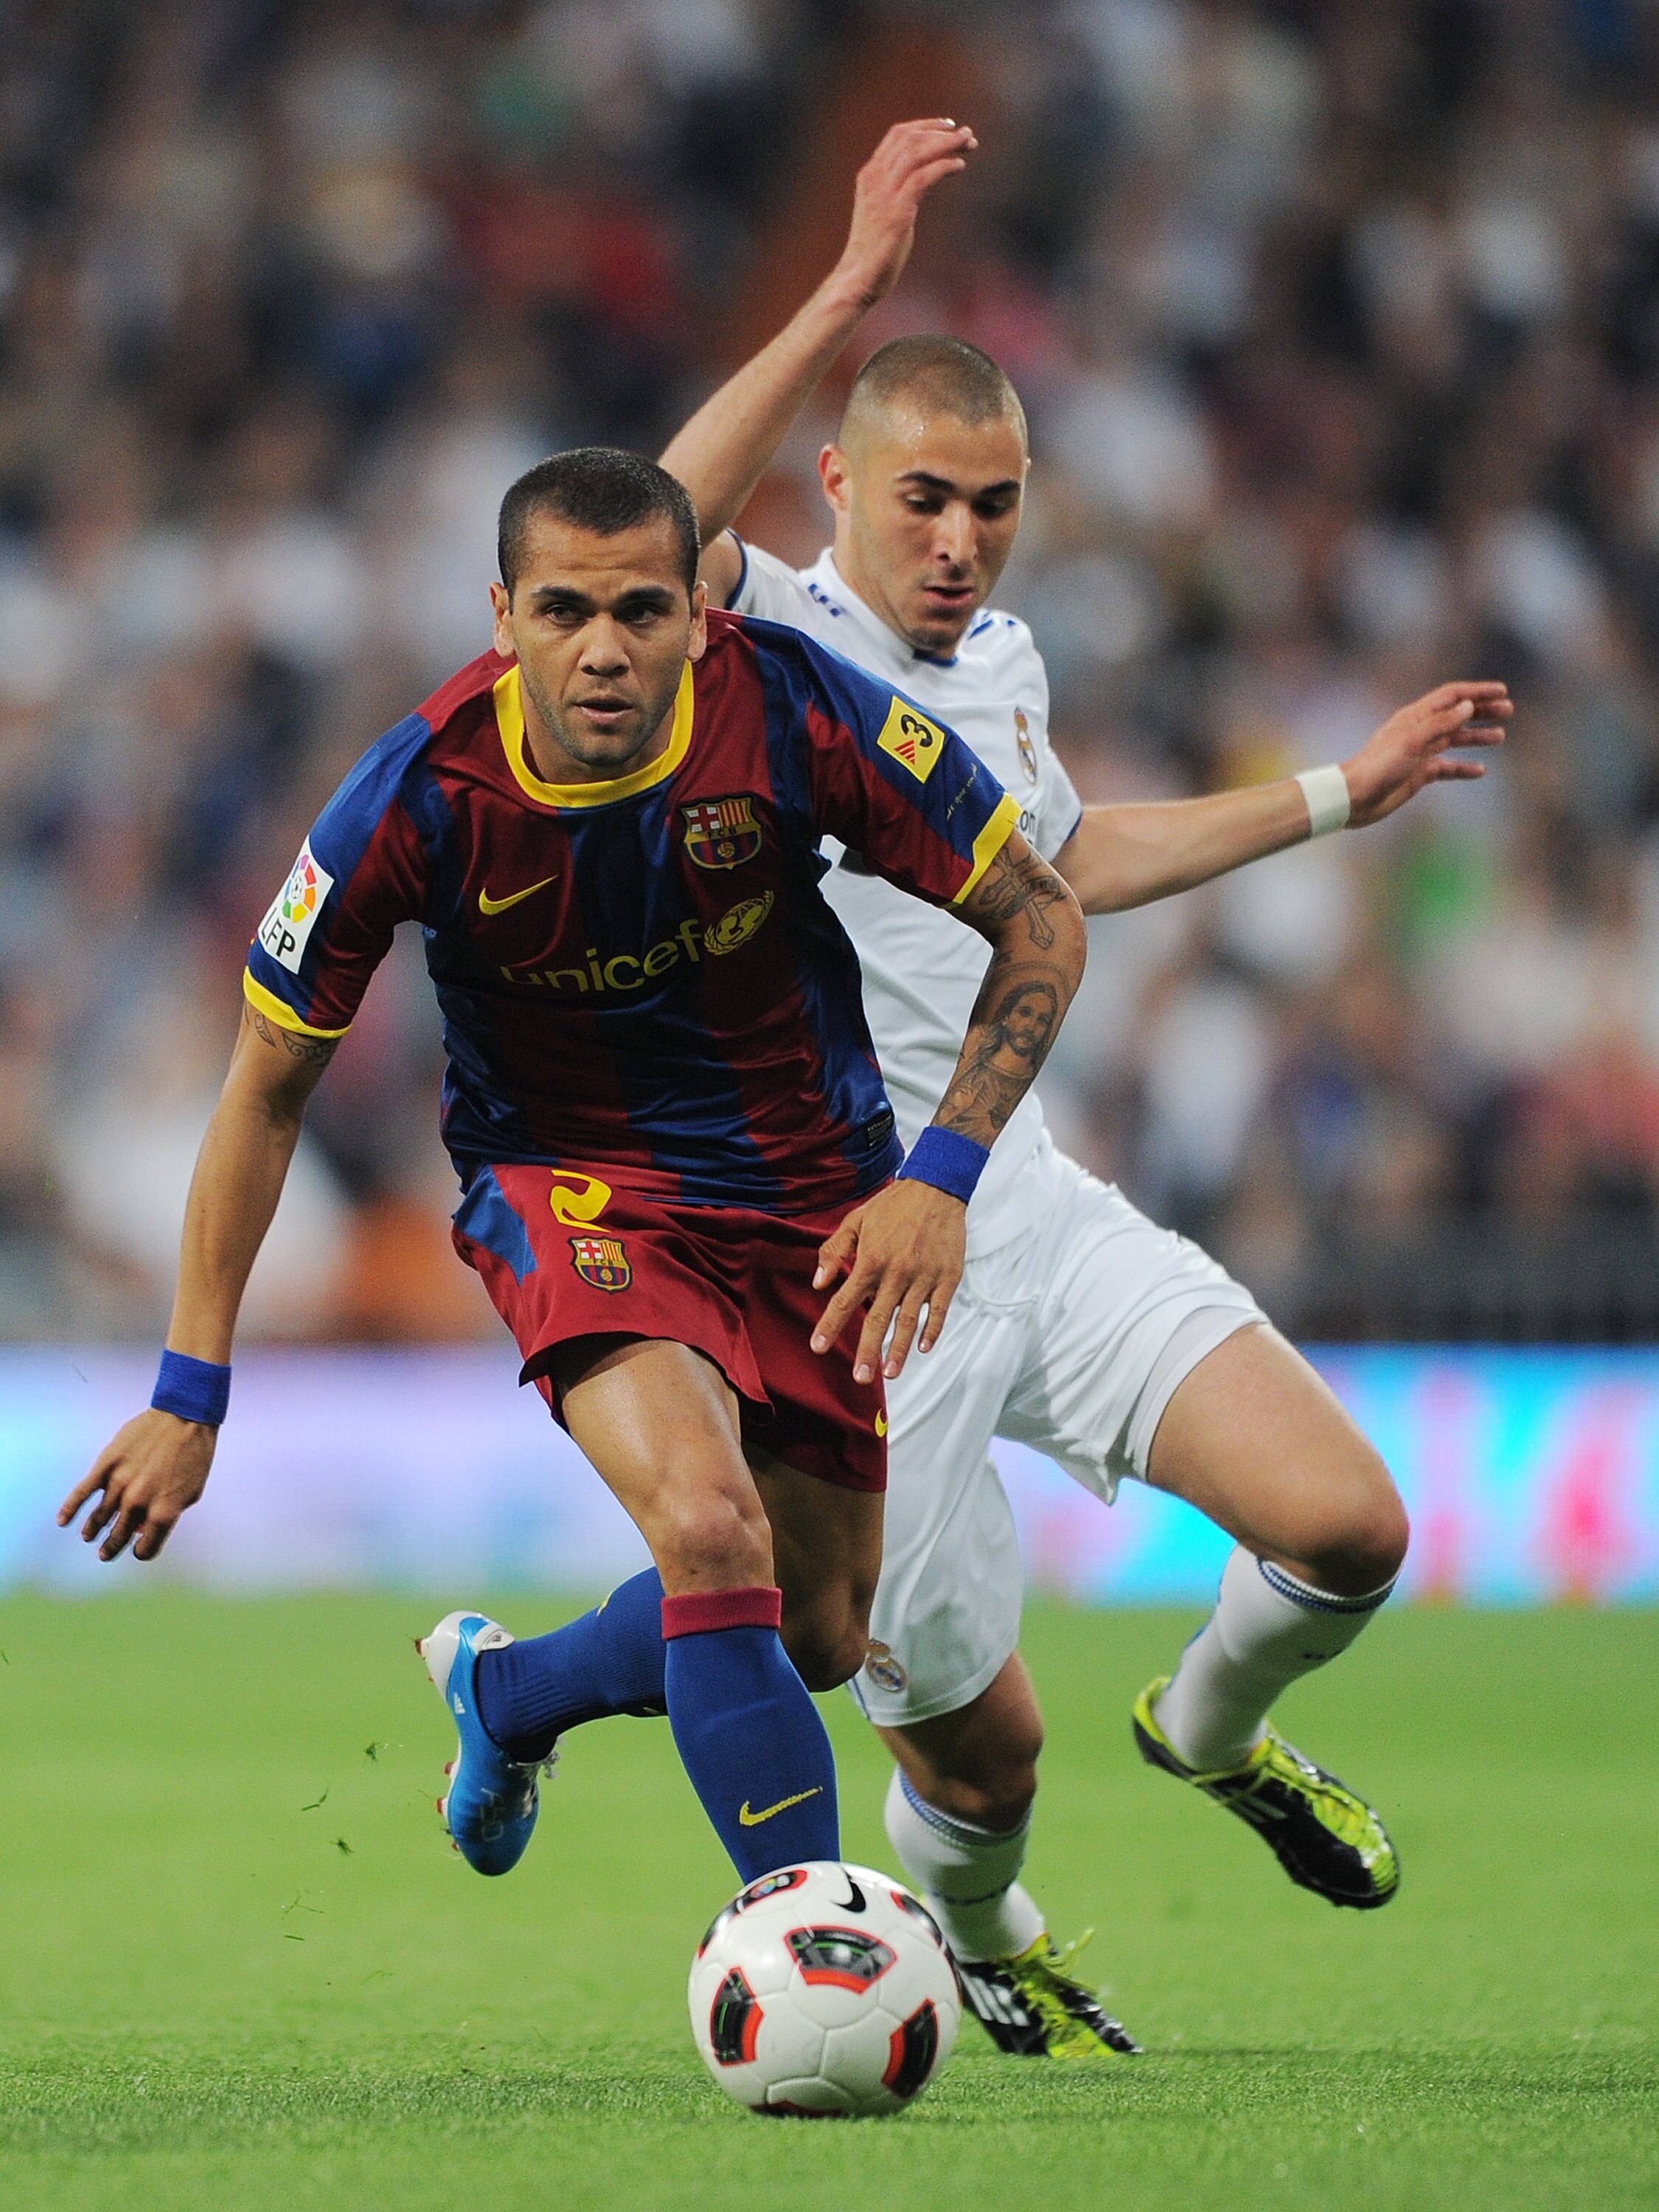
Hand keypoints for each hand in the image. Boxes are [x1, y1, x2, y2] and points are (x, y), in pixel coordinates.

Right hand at [57, 1408, 216, 1561]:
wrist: (186, 1417)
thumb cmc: (195, 1455)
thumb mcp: (191, 1492)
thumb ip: (169, 1514)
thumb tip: (143, 1529)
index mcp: (164, 1512)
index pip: (146, 1547)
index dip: (142, 1551)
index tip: (138, 1550)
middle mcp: (139, 1503)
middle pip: (119, 1535)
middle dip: (112, 1547)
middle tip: (105, 1553)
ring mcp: (120, 1484)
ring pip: (100, 1517)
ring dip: (93, 1530)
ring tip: (89, 1537)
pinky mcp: (106, 1465)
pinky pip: (83, 1492)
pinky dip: (70, 1508)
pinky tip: (63, 1521)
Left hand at [810, 1181, 966, 1383]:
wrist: (936, 1188)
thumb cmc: (892, 1206)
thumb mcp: (855, 1220)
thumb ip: (834, 1251)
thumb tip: (819, 1283)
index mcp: (870, 1260)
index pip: (844, 1301)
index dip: (830, 1326)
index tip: (818, 1347)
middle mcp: (896, 1273)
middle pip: (878, 1320)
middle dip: (867, 1351)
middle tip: (860, 1378)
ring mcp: (924, 1277)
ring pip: (909, 1321)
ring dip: (899, 1350)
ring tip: (889, 1374)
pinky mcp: (947, 1277)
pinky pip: (939, 1310)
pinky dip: (932, 1330)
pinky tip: (925, 1348)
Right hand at [835, 119, 976, 310]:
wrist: (858, 279)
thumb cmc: (875, 252)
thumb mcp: (885, 212)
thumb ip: (900, 192)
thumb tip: (924, 180)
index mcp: (869, 176)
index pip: (897, 135)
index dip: (925, 126)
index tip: (948, 127)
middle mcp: (874, 179)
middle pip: (910, 138)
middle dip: (942, 132)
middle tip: (967, 135)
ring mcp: (883, 194)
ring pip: (917, 152)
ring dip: (947, 144)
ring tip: (969, 144)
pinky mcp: (896, 212)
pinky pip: (923, 177)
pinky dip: (943, 167)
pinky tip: (959, 167)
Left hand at [1342, 681, 1511, 828]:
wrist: (1355, 797)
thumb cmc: (1379, 766)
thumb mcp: (1413, 741)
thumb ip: (1441, 723)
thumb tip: (1468, 706)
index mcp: (1416, 717)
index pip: (1452, 696)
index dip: (1477, 691)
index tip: (1503, 690)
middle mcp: (1419, 731)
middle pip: (1456, 715)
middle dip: (1483, 711)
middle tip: (1509, 710)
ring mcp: (1420, 753)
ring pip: (1454, 740)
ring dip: (1477, 736)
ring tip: (1501, 736)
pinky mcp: (1419, 774)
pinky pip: (1447, 768)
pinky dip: (1464, 767)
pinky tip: (1480, 771)